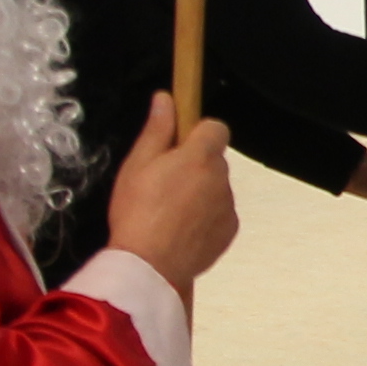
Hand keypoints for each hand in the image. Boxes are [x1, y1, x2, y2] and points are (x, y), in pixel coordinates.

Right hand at [105, 94, 236, 298]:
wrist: (149, 266)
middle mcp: (221, 178)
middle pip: (214, 158)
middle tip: (162, 181)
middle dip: (194, 164)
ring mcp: (228, 206)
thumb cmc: (137, 213)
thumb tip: (165, 99)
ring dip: (199, 191)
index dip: (196, 132)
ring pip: (216, 186)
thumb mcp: (137, 164)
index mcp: (200, 156)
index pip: (215, 126)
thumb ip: (157, 129)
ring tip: (166, 210)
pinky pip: (219, 213)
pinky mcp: (229, 231)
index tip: (177, 143)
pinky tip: (178, 228)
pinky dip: (204, 216)